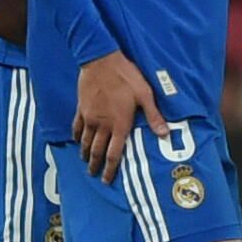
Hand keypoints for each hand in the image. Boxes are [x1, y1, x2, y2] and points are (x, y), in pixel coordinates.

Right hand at [73, 50, 168, 178]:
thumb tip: (164, 134)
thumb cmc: (126, 76)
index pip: (114, 154)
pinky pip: (77, 127)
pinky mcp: (81, 108)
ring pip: (85, 142)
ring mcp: (89, 117)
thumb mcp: (145, 94)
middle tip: (94, 175)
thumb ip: (154, 116)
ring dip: (85, 154)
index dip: (110, 170)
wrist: (100, 60)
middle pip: (97, 152)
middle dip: (96, 166)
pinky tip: (77, 141)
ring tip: (86, 162)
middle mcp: (102, 125)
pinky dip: (77, 136)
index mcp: (119, 124)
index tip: (107, 180)